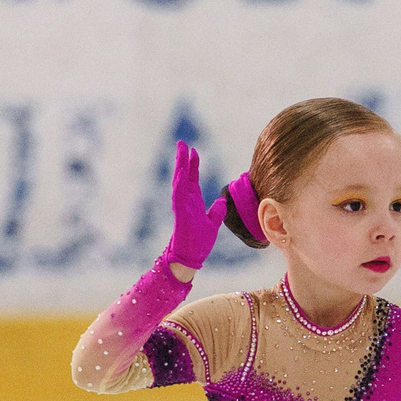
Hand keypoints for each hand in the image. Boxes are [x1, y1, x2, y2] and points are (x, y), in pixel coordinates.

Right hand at [164, 140, 223, 270]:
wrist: (191, 257)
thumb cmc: (199, 243)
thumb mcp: (213, 224)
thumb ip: (217, 212)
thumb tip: (221, 201)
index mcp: (193, 201)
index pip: (192, 179)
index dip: (193, 164)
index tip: (194, 150)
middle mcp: (186, 201)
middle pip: (183, 175)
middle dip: (182, 159)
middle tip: (182, 143)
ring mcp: (182, 206)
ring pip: (179, 181)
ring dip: (180, 165)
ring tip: (181, 150)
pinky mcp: (180, 213)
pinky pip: (179, 194)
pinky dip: (180, 182)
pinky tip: (182, 171)